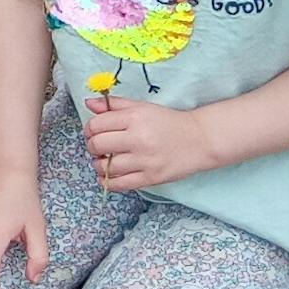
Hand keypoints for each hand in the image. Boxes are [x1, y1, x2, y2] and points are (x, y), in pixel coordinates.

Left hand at [82, 96, 218, 190]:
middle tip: (98, 147)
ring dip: (99, 164)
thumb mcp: (142, 107)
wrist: (198, 140)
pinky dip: (107, 181)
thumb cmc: (168, 122)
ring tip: (105, 160)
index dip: (89, 129)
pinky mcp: (150, 178)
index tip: (93, 132)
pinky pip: (119, 184)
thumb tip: (89, 104)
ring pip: (105, 167)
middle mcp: (138, 139)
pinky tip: (109, 175)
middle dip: (92, 146)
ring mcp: (144, 161)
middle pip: (97, 146)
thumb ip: (115, 105)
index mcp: (134, 118)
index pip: (97, 125)